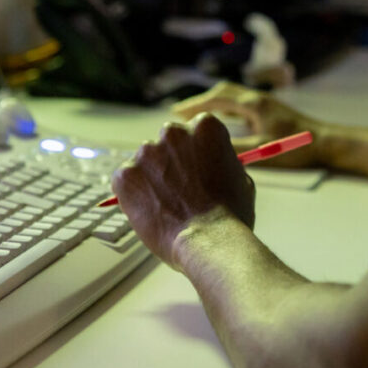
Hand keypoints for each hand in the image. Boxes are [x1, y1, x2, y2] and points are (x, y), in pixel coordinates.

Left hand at [110, 113, 254, 266]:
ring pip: (146, 162)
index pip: (196, 130)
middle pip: (168, 141)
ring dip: (152, 178)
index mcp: (205, 127)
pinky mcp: (125, 174)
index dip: (197, 152)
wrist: (208, 241)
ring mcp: (146, 152)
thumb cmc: (231, 216)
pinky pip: (126, 181)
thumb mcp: (241, 180)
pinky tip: (151, 212)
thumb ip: (224, 166)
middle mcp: (173, 132)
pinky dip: (133, 195)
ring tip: (166, 206)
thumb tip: (214, 168)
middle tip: (179, 189)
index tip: (197, 169)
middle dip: (171, 161)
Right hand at [170, 82, 322, 168]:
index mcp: (254, 104)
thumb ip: (236, 150)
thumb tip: (208, 151)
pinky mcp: (269, 110)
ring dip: (212, 105)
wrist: (326, 142)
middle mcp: (257, 99)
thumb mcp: (263, 150)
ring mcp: (263, 103)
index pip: (218, 99)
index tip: (176, 113)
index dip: (195, 106)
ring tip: (195, 117)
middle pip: (223, 93)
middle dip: (200, 103)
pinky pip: (240, 105)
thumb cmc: (297, 148)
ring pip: (231, 98)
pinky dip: (225, 111)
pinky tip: (220, 123)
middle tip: (180, 113)